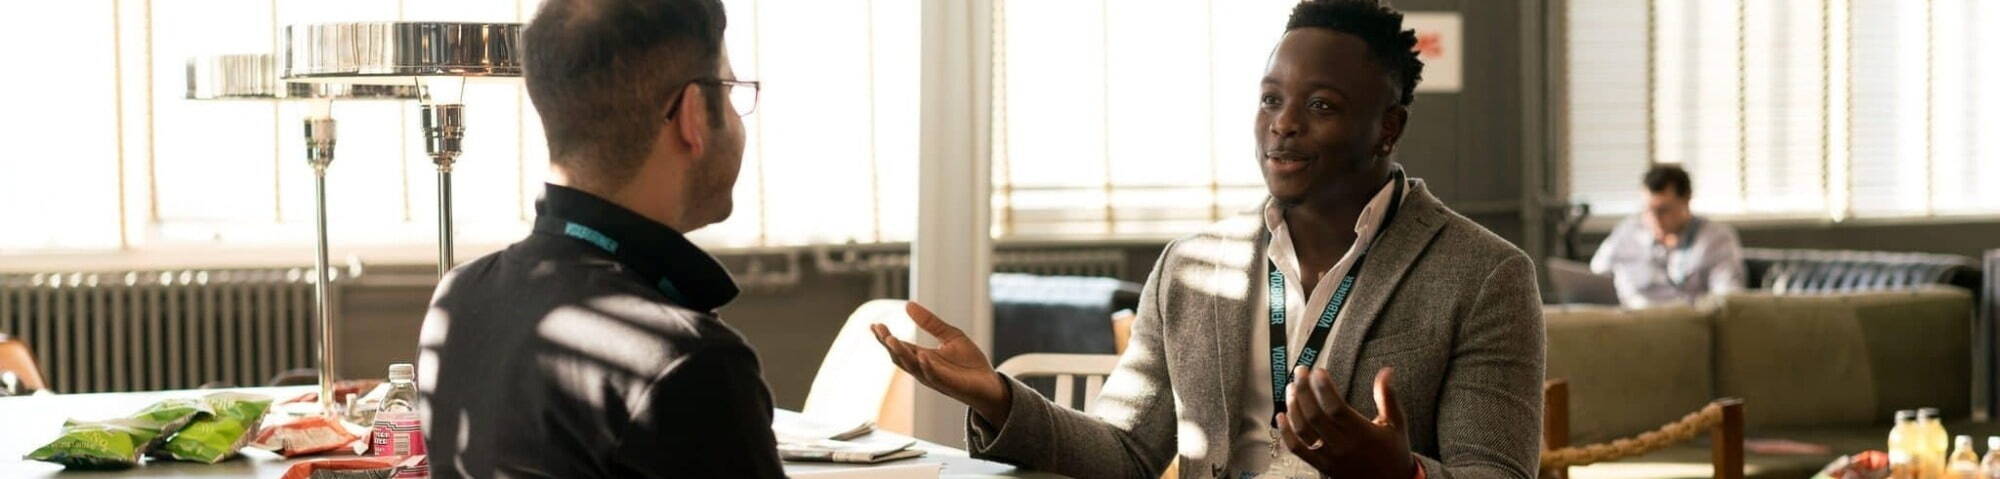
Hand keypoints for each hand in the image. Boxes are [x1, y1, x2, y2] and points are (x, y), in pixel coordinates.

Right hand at [872, 302, 1013, 424]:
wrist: (990, 384)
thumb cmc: (969, 363)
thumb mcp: (950, 335)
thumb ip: (930, 322)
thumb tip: (907, 304)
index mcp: (922, 357)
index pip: (898, 346)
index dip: (885, 337)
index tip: (874, 324)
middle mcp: (923, 368)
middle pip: (899, 356)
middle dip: (887, 343)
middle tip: (878, 329)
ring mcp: (933, 377)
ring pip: (912, 366)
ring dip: (901, 353)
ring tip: (891, 339)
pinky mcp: (947, 383)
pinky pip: (933, 375)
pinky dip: (926, 366)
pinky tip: (922, 355)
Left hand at [1276, 367, 1415, 478]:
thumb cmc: (1394, 452)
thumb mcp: (1396, 424)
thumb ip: (1388, 397)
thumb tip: (1386, 371)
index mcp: (1362, 433)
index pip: (1336, 408)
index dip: (1324, 388)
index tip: (1318, 371)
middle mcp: (1343, 446)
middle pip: (1315, 416)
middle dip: (1304, 390)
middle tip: (1300, 371)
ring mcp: (1330, 457)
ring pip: (1304, 430)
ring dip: (1294, 407)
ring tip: (1292, 388)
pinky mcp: (1321, 466)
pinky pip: (1298, 449)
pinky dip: (1286, 433)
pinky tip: (1281, 415)